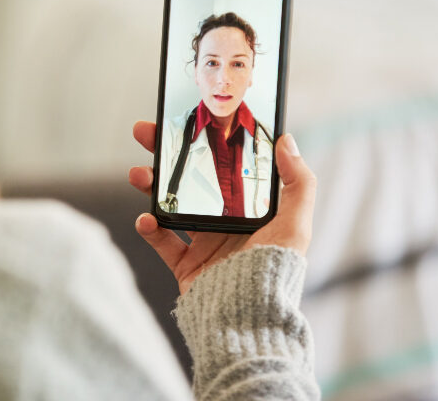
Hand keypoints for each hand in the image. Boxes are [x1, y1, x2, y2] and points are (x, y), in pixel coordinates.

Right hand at [129, 121, 315, 295]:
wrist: (249, 319)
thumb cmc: (276, 272)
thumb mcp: (295, 224)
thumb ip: (298, 183)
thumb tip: (287, 140)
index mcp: (248, 208)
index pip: (222, 165)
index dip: (203, 142)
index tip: (186, 119)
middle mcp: (224, 222)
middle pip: (189, 178)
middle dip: (165, 154)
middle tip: (146, 133)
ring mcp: (203, 243)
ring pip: (170, 204)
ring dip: (151, 186)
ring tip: (138, 174)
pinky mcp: (186, 265)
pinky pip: (161, 241)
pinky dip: (149, 228)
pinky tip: (145, 219)